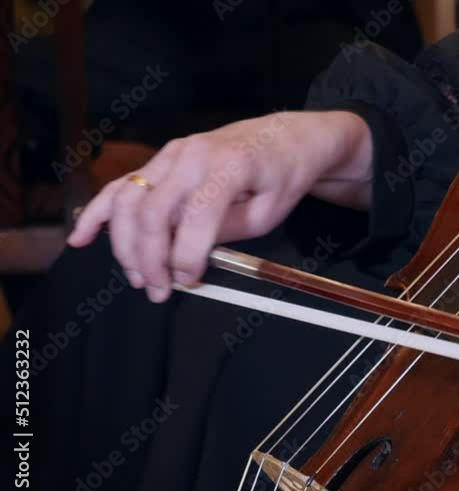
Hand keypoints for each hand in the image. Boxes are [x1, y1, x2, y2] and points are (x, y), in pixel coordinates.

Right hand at [68, 111, 373, 302]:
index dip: (186, 255)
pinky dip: (98, 212)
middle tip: (158, 290)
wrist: (284, 138)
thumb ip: (227, 233)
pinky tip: (81, 236)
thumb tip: (189, 260)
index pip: (195, 215)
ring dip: (125, 244)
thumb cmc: (282, 175)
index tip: (188, 281)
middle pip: (152, 211)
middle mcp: (192, 156)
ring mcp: (171, 155)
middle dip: (150, 257)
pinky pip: (122, 186)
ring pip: (129, 200)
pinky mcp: (161, 160)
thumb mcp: (270, 212)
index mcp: (228, 167)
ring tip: (138, 277)